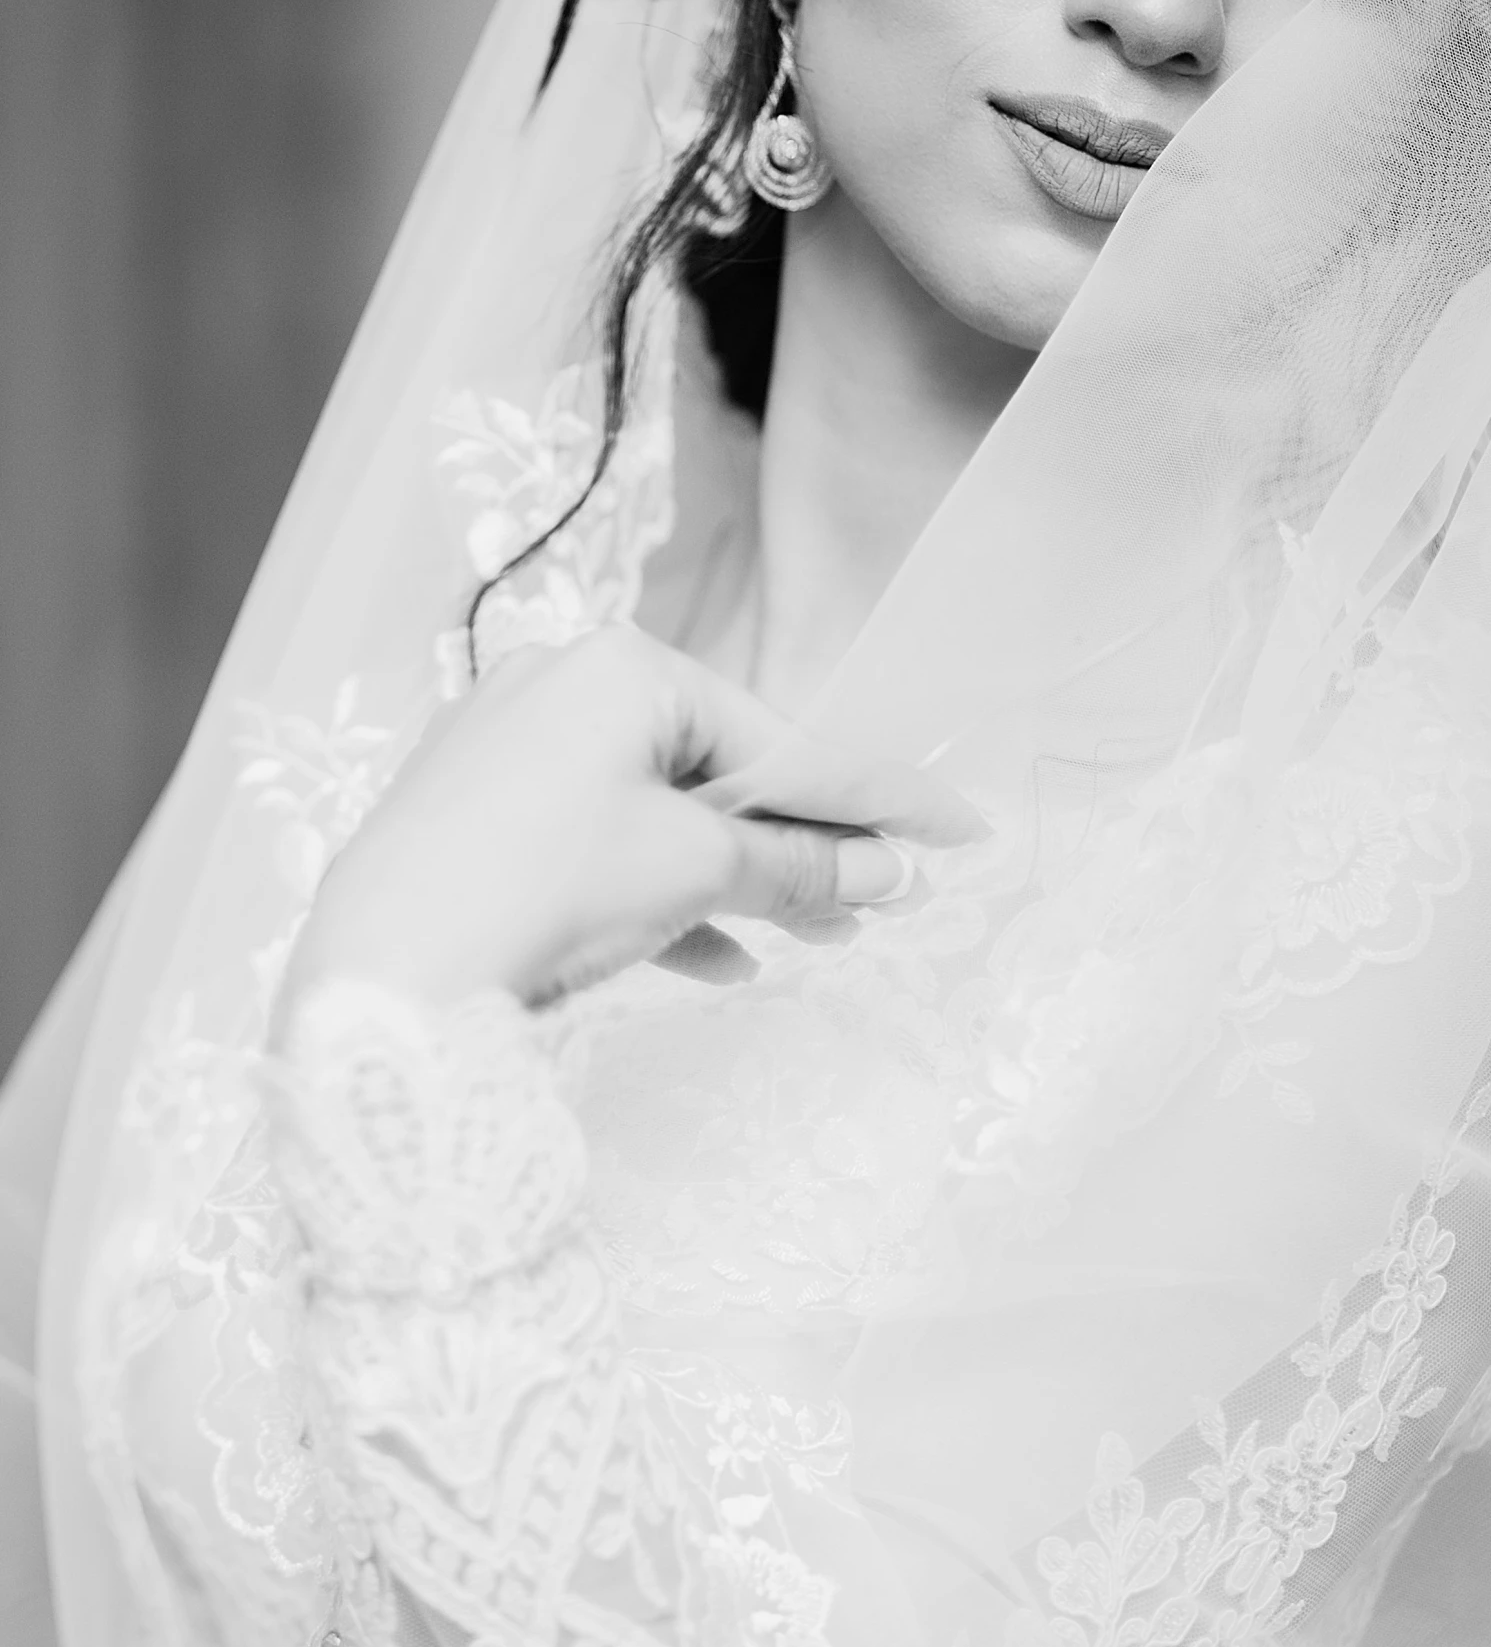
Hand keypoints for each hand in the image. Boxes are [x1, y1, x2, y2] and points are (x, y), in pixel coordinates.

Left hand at [278, 625, 984, 1023]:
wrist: (379, 977)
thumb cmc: (545, 886)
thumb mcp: (692, 870)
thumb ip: (798, 865)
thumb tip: (887, 873)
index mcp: (618, 668)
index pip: (777, 738)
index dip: (875, 795)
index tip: (956, 828)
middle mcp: (557, 688)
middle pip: (716, 775)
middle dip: (803, 848)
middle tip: (882, 906)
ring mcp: (507, 756)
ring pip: (655, 820)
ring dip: (738, 884)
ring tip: (816, 945)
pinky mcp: (475, 825)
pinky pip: (594, 851)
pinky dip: (657, 900)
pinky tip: (718, 964)